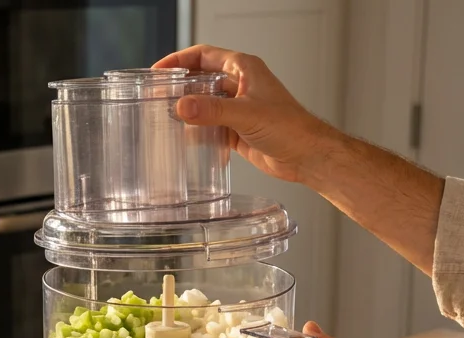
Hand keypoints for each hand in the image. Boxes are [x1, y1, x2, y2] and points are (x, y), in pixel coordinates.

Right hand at [154, 45, 338, 183]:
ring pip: (205, 103)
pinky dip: (197, 130)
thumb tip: (183, 106)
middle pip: (201, 78)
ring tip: (165, 115)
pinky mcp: (237, 129)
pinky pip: (211, 125)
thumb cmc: (291, 127)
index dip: (179, 60)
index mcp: (244, 69)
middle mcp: (240, 85)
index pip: (204, 55)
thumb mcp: (247, 114)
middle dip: (179, 85)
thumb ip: (213, 110)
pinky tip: (185, 137)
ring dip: (188, 109)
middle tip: (157, 94)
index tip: (159, 71)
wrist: (306, 156)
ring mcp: (238, 107)